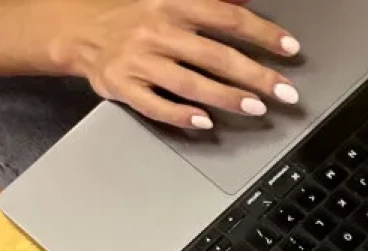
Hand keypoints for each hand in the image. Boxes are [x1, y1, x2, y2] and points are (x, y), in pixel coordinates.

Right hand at [50, 0, 300, 128]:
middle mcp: (156, 30)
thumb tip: (247, 4)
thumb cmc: (134, 16)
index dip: (261, 33)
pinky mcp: (122, 86)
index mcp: (172, 4)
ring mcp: (138, 60)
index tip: (289, 48)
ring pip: (189, 82)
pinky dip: (181, 115)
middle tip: (286, 91)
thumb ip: (209, 4)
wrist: (78, 31)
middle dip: (255, 75)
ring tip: (256, 107)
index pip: (226, 17)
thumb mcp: (168, 0)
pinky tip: (205, 122)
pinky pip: (155, 105)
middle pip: (214, 55)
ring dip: (226, 97)